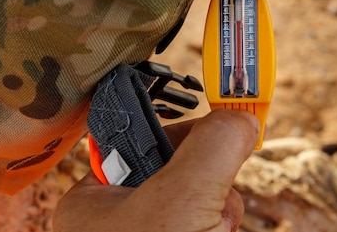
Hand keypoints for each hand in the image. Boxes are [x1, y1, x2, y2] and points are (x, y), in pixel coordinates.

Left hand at [53, 109, 259, 231]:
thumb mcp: (182, 197)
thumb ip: (213, 145)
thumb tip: (242, 116)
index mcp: (93, 199)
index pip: (139, 140)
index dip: (179, 131)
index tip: (212, 126)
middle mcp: (117, 218)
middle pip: (177, 169)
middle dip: (206, 180)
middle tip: (213, 198)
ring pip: (197, 199)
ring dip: (218, 209)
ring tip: (214, 229)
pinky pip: (204, 221)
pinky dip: (218, 226)